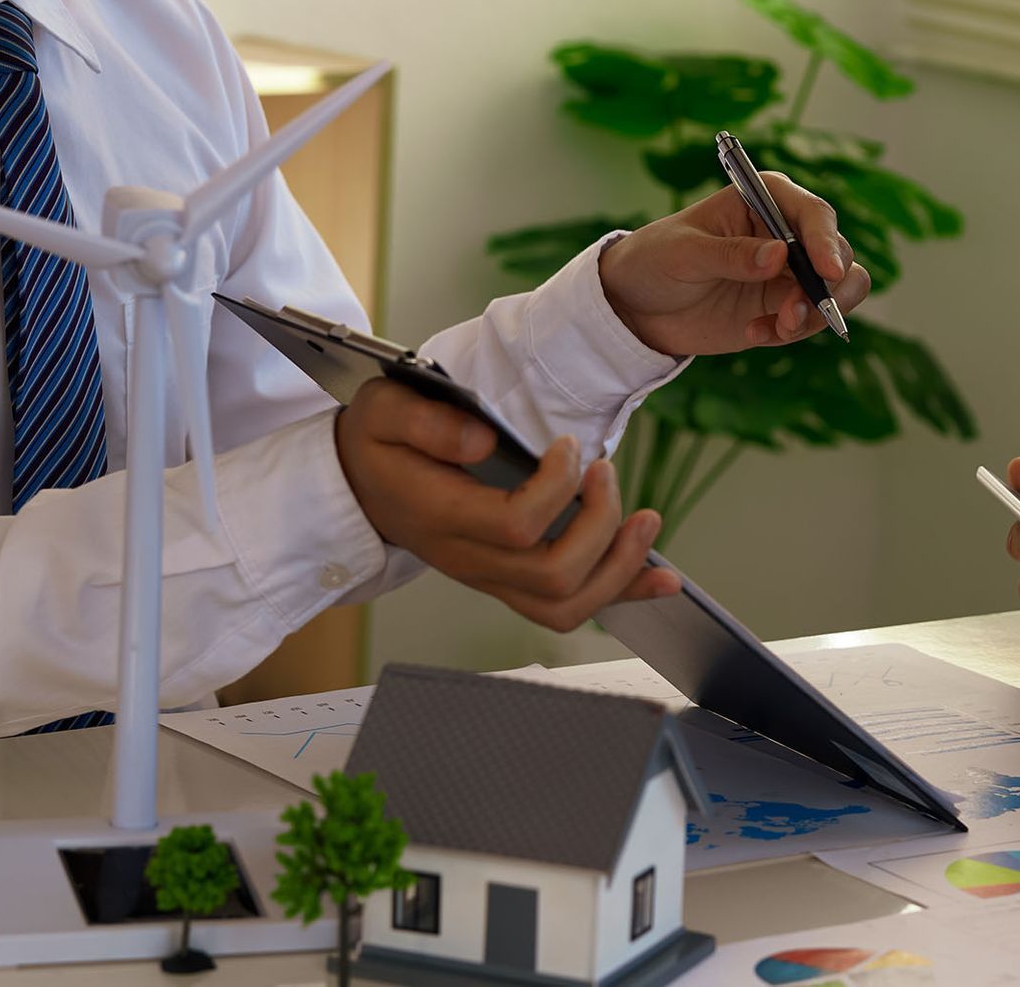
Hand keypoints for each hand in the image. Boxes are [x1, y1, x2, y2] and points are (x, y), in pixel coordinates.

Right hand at [334, 379, 680, 631]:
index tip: (568, 446)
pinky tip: (660, 578)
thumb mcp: (383, 412)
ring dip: (620, 566)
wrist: (359, 486)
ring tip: (646, 520)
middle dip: (600, 524)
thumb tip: (481, 440)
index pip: (515, 524)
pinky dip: (622, 593)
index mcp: (440, 515)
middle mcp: (469, 559)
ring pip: (566, 605)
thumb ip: (426, 422)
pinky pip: (568, 608)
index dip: (556, 488)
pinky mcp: (509, 583)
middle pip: (554, 573)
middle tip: (605, 473)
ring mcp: (490, 578)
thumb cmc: (378, 444)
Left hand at [598, 172, 871, 355]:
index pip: (814, 214)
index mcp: (766, 199)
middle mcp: (787, 232)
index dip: (827, 241)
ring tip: (779, 328)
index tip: (827, 272)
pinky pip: (811, 320)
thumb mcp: (684, 253)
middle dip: (825, 288)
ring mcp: (788, 272)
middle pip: (838, 253)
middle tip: (793, 314)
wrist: (637, 306)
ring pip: (837, 290)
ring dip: (817, 314)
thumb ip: (731, 254)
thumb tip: (779, 255)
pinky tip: (754, 333)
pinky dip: (792, 331)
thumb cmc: (655, 259)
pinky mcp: (782, 306)